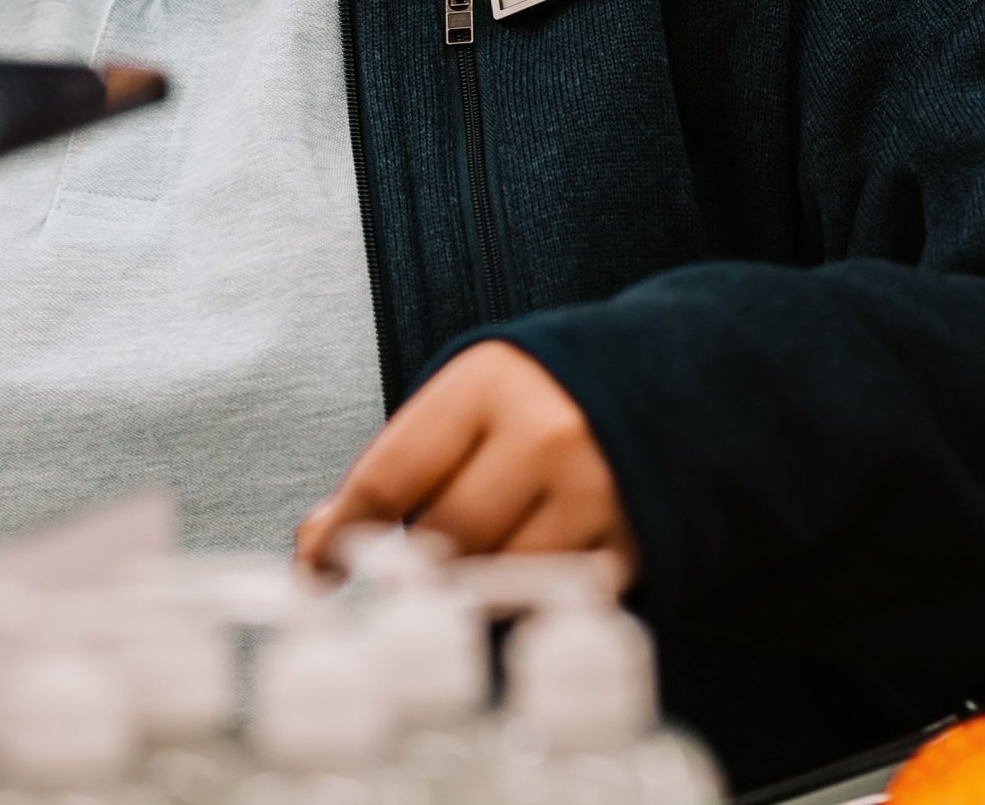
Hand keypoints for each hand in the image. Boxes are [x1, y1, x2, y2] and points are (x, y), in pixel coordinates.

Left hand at [297, 341, 637, 581]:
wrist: (670, 383)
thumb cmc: (549, 393)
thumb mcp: (471, 395)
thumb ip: (401, 460)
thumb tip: (319, 541)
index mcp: (488, 383)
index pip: (389, 477)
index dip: (339, 535)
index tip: (315, 568)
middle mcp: (544, 435)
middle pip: (439, 536)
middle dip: (412, 558)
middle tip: (408, 560)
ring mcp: (593, 493)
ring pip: (490, 577)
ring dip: (466, 582)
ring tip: (477, 551)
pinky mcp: (629, 545)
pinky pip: (543, 600)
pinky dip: (518, 598)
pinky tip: (520, 565)